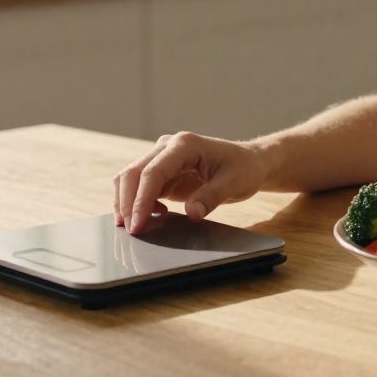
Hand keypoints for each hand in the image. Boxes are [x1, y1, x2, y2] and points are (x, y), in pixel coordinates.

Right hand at [113, 131, 271, 233]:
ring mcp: (162, 157)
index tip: (138, 225)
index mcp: (185, 145)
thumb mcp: (234, 183)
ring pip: (130, 179)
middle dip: (127, 204)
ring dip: (127, 203)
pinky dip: (137, 202)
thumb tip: (192, 213)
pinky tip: (154, 216)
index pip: (153, 172)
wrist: (249, 162)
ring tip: (136, 227)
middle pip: (133, 173)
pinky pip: (140, 185)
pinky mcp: (162, 171)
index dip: (141, 200)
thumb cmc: (244, 169)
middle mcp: (168, 146)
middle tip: (132, 231)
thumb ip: (212, 197)